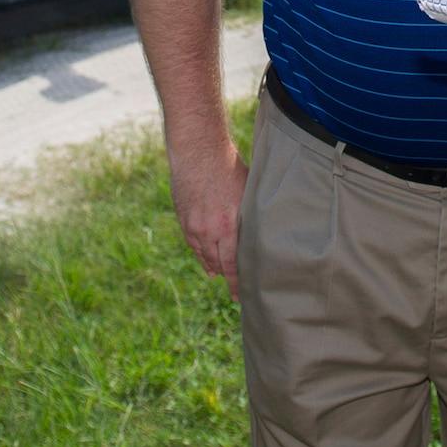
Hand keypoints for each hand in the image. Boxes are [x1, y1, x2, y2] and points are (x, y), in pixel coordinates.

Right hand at [168, 140, 248, 300]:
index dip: (237, 282)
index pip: (234, 263)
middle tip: (235, 293)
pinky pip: (193, 244)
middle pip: (219, 263)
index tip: (240, 296)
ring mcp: (194, 225)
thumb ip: (250, 216)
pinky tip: (207, 263)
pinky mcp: (184, 218)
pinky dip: (201, 255)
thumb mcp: (247, 191)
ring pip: (204, 255)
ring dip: (214, 267)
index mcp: (229, 224)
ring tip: (222, 278)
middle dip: (228, 279)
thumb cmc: (229, 166)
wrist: (198, 150)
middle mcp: (210, 230)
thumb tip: (262, 232)